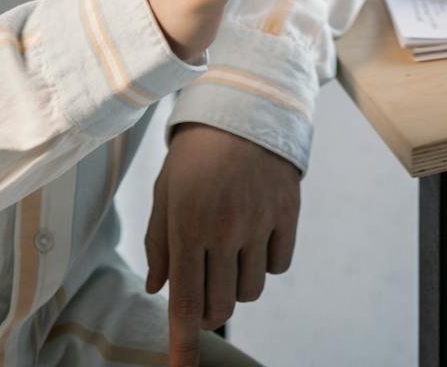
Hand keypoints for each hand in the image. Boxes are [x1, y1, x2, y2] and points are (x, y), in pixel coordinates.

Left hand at [145, 123, 301, 366]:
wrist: (246, 103)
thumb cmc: (197, 152)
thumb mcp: (165, 192)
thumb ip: (159, 243)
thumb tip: (158, 289)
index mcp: (187, 226)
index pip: (185, 302)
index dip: (183, 345)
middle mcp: (224, 230)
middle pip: (219, 305)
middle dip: (207, 308)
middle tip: (203, 286)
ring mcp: (259, 223)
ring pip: (249, 291)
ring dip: (236, 284)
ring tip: (229, 252)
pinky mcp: (288, 213)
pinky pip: (278, 266)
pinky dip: (265, 262)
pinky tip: (255, 235)